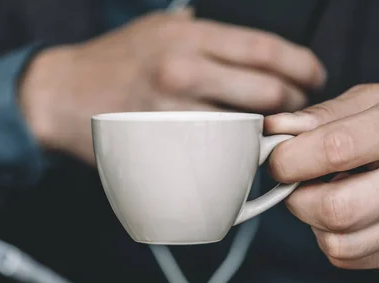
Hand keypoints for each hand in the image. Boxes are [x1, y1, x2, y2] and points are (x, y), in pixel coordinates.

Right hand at [19, 10, 325, 163]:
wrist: (64, 93)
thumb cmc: (117, 60)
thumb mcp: (160, 27)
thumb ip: (205, 34)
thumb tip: (253, 51)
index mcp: (189, 37)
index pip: (265, 50)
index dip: (302, 65)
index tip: (314, 76)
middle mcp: (184, 71)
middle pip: (267, 92)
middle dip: (295, 104)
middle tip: (297, 109)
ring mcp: (174, 113)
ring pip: (247, 130)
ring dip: (270, 134)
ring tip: (272, 131)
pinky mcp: (164, 147)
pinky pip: (217, 158)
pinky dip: (238, 157)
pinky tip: (241, 152)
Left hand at [266, 80, 378, 268]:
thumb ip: (326, 114)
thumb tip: (275, 131)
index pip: (335, 149)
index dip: (289, 158)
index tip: (277, 158)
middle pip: (334, 208)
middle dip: (295, 197)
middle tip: (295, 181)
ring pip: (338, 242)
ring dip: (312, 222)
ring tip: (325, 195)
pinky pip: (351, 258)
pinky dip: (333, 239)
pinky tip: (347, 215)